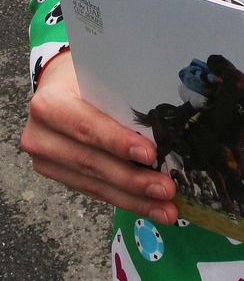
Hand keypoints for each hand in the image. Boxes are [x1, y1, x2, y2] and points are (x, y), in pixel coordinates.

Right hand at [21, 50, 176, 223]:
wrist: (59, 82)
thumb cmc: (87, 74)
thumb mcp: (100, 73)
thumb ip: (121, 95)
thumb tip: (165, 122)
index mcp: (49, 102)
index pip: (86, 126)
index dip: (117, 143)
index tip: (149, 154)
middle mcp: (40, 135)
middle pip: (91, 162)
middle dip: (132, 180)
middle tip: (166, 189)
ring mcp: (45, 159)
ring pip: (94, 183)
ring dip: (133, 198)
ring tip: (166, 208)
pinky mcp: (56, 174)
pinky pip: (93, 190)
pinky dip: (124, 199)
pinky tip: (151, 206)